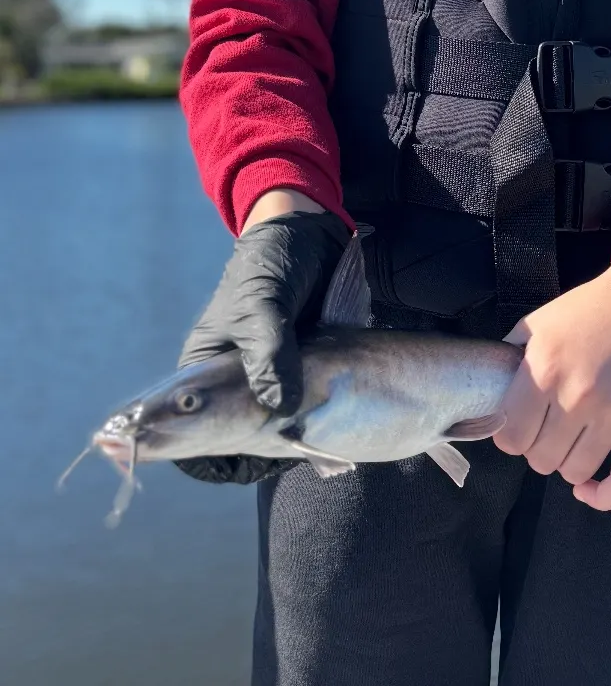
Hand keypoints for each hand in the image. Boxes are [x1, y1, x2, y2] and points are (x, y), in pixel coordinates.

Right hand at [174, 190, 349, 484]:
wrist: (311, 234)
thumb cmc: (269, 266)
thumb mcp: (262, 307)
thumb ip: (269, 355)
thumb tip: (281, 409)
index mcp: (205, 369)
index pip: (186, 427)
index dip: (197, 450)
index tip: (232, 464)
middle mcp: (235, 380)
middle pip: (237, 436)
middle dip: (263, 450)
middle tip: (293, 450)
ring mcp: (270, 378)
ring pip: (277, 428)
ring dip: (297, 441)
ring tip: (323, 452)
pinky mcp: (302, 373)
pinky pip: (306, 411)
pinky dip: (319, 426)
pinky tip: (336, 441)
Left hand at [493, 251, 610, 510]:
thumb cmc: (590, 308)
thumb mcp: (536, 323)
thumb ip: (508, 359)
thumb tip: (490, 396)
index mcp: (543, 369)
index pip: (509, 437)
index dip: (509, 436)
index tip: (519, 425)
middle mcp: (575, 396)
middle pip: (539, 459)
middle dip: (537, 449)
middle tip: (547, 429)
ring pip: (574, 472)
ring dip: (566, 465)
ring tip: (569, 443)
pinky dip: (603, 497)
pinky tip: (588, 489)